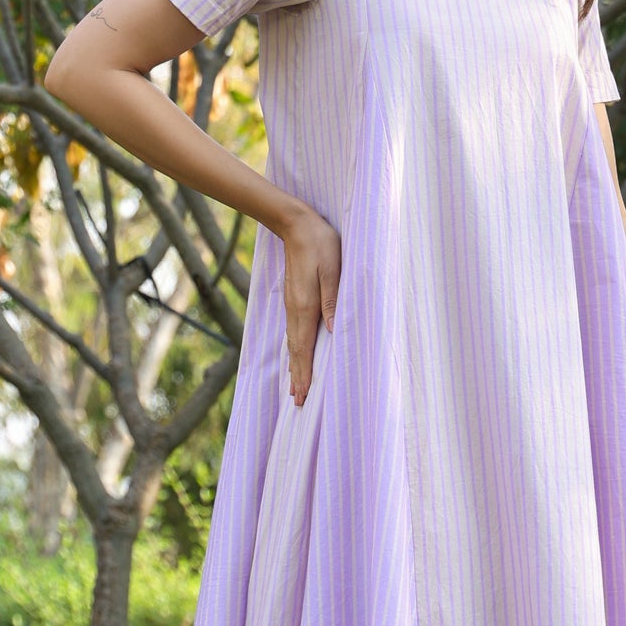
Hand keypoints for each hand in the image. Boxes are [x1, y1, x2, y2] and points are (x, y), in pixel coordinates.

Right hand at [280, 205, 340, 405]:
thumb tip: (334, 330)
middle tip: (297, 401)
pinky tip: (295, 355)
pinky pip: (292, 332)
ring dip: (294, 366)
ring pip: (292, 343)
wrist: (296, 224)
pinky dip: (294, 350)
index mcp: (305, 306)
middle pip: (296, 351)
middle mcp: (295, 310)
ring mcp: (291, 305)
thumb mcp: (333, 270)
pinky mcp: (293, 299)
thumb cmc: (321, 245)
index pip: (304, 347)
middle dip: (297, 377)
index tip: (303, 394)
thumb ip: (333, 300)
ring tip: (294, 386)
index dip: (304, 372)